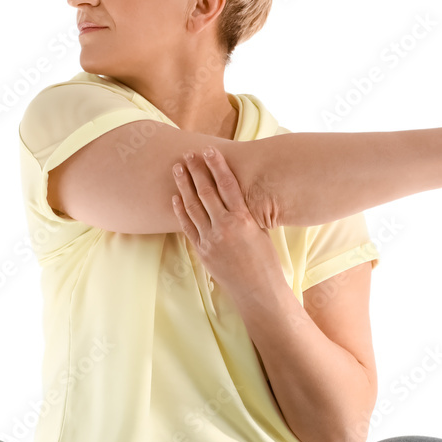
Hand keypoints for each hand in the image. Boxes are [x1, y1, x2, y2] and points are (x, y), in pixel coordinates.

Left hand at [171, 147, 284, 297]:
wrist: (258, 292)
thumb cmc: (267, 262)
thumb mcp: (262, 232)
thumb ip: (247, 214)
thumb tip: (235, 197)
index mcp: (244, 220)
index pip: (227, 185)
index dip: (217, 166)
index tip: (209, 150)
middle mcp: (225, 227)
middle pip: (206, 192)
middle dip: (196, 171)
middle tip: (188, 155)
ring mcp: (210, 240)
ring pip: (193, 207)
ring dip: (184, 185)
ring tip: (177, 169)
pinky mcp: (202, 252)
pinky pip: (188, 227)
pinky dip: (180, 211)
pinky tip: (175, 197)